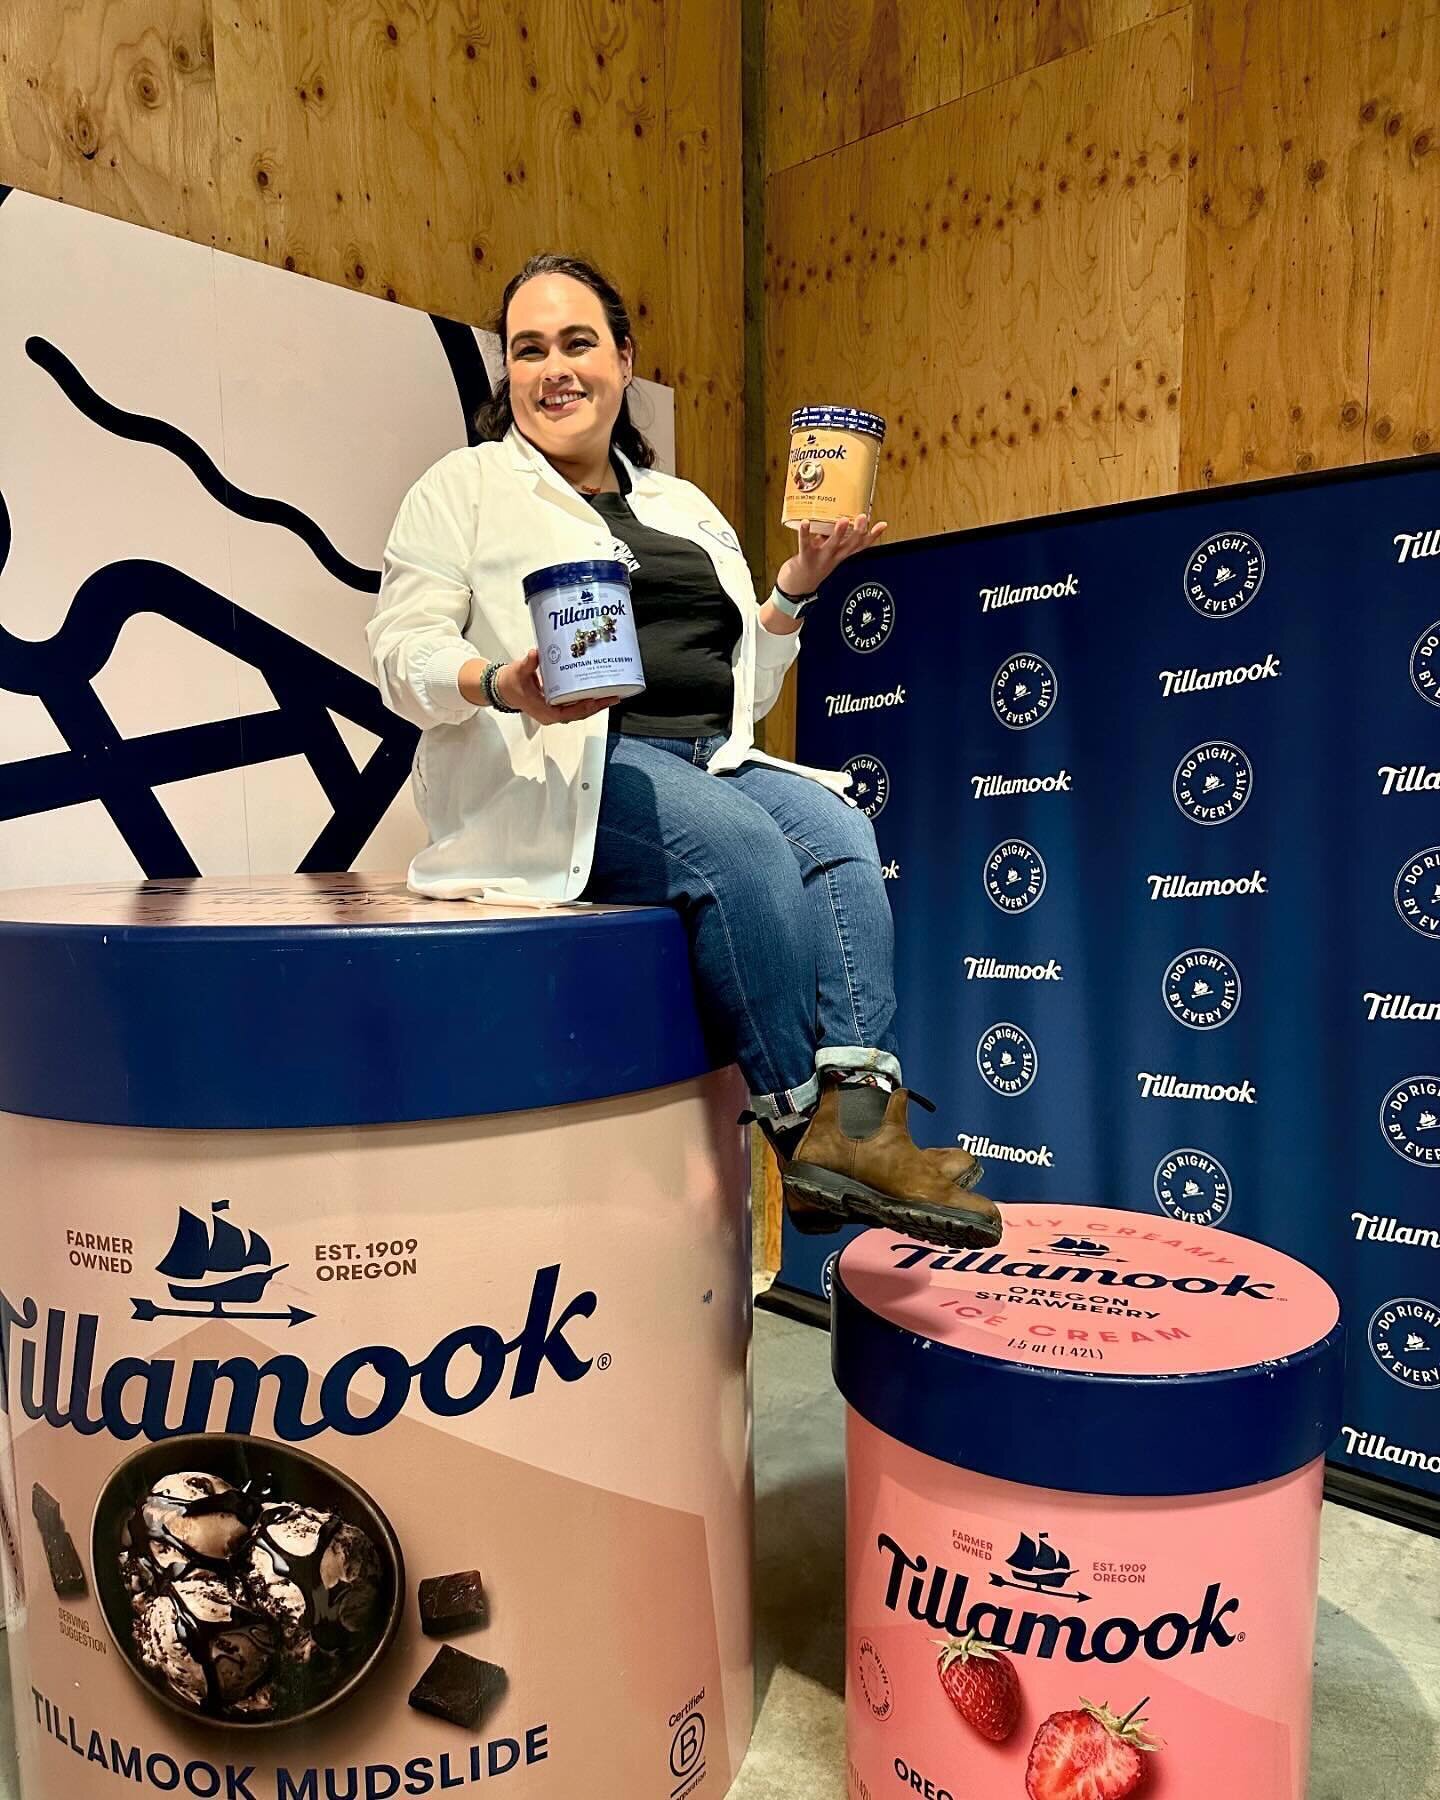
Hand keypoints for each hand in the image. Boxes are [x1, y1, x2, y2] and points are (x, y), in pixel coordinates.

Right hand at [496, 649, 617, 724]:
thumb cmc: (510, 684)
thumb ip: (528, 663)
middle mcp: (553, 714)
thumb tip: (535, 654)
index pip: (572, 712)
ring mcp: (556, 710)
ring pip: (580, 710)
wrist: (502, 688)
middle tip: (615, 695)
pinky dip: (587, 698)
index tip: (600, 699)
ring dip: (596, 703)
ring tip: (611, 693)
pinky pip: (575, 704)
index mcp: (546, 712)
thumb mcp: (518, 672)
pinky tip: (596, 690)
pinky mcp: (556, 705)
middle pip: (581, 712)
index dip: (588, 706)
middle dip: (598, 704)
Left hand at [779, 514, 888, 595]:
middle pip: (849, 545)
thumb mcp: (824, 553)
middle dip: (858, 532)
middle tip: (863, 518)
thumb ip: (828, 538)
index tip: (882, 525)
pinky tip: (805, 522)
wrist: (795, 591)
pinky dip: (805, 533)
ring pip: (832, 546)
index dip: (872, 537)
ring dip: (838, 534)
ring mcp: (820, 559)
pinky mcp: (805, 558)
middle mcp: (832, 558)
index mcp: (839, 556)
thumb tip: (831, 523)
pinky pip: (805, 545)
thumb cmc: (809, 570)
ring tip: (843, 520)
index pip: (859, 546)